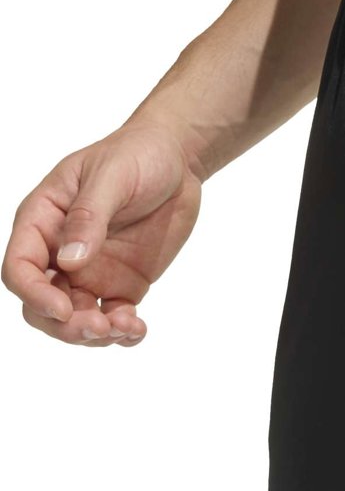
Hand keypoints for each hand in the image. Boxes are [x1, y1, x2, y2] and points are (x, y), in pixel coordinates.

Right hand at [3, 115, 201, 345]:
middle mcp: (59, 252)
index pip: (20, 267)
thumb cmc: (136, 155)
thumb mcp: (111, 176)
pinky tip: (138, 329)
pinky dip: (122, 332)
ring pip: (75, 319)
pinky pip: (113, 318)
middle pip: (42, 304)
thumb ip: (88, 217)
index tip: (63, 309)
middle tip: (98, 328)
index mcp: (42, 221)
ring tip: (126, 329)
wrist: (177, 160)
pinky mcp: (122, 283)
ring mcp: (91, 271)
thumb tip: (69, 261)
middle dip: (64, 325)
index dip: (34, 294)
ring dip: (94, 335)